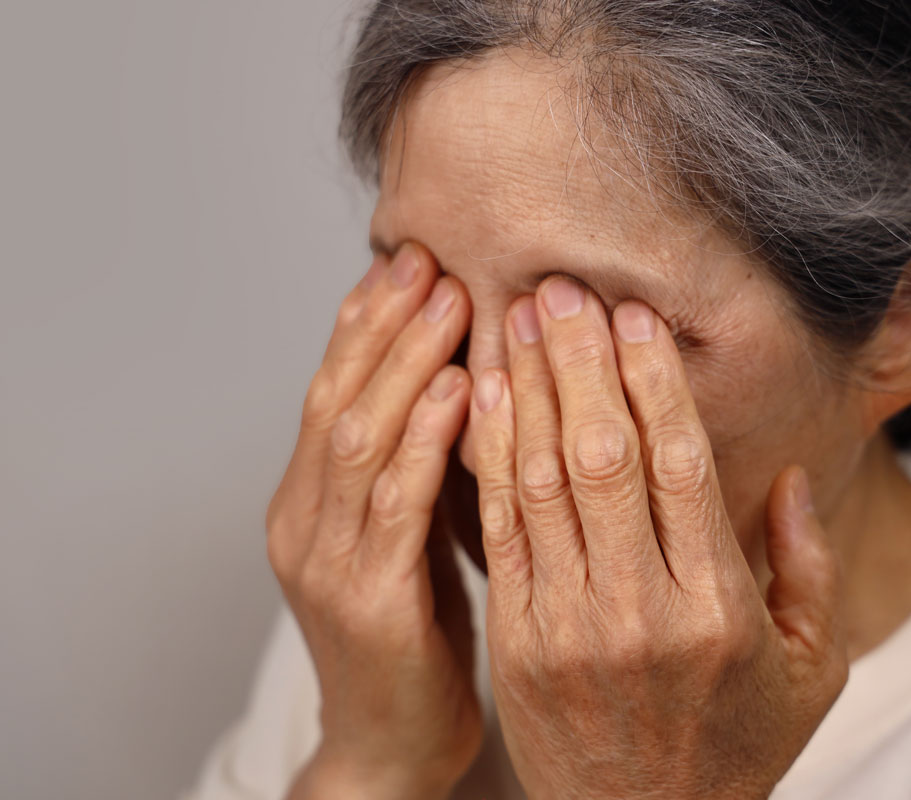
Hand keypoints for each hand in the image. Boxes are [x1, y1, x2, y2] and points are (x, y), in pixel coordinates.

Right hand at [265, 242, 480, 799]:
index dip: (366, 321)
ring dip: (405, 361)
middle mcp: (302, 521)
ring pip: (359, 436)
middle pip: (336, 396)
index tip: (410, 260)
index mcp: (308, 501)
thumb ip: (415, 466)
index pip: (331, 388)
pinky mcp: (365, 601)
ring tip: (448, 300)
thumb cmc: (412, 633)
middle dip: (383, 323)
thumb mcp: (404, 535)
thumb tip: (462, 377)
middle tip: (428, 258)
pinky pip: (396, 504)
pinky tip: (460, 390)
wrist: (390, 744)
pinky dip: (426, 439)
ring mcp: (325, 561)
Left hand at [470, 278, 848, 799]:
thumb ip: (811, 570)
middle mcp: (641, 609)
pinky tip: (484, 397)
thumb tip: (789, 477)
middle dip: (578, 360)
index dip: (653, 378)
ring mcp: (569, 626)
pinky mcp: (517, 639)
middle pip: (605, 454)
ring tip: (514, 317)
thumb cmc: (733, 748)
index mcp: (720, 608)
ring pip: (543, 480)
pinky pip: (500, 530)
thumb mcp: (814, 672)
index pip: (681, 464)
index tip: (633, 313)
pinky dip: (490, 457)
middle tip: (559, 286)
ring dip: (527, 390)